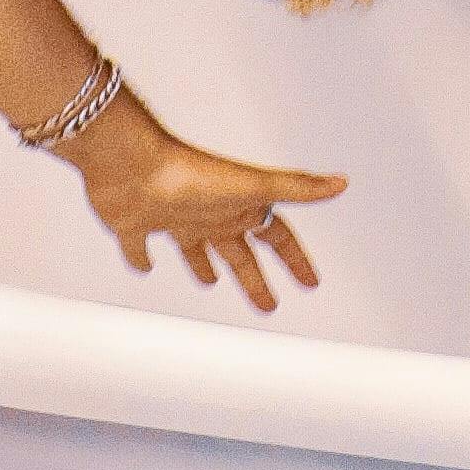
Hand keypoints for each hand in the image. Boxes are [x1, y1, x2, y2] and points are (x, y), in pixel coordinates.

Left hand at [74, 100, 345, 308]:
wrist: (129, 164)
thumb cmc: (189, 173)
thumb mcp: (250, 186)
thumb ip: (296, 187)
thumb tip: (340, 183)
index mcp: (236, 207)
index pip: (273, 236)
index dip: (292, 259)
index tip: (309, 282)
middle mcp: (207, 212)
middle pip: (236, 251)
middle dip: (252, 278)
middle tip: (267, 305)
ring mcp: (170, 217)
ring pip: (192, 247)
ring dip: (201, 264)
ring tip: (207, 283)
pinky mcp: (134, 223)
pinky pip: (137, 245)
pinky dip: (139, 256)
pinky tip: (142, 266)